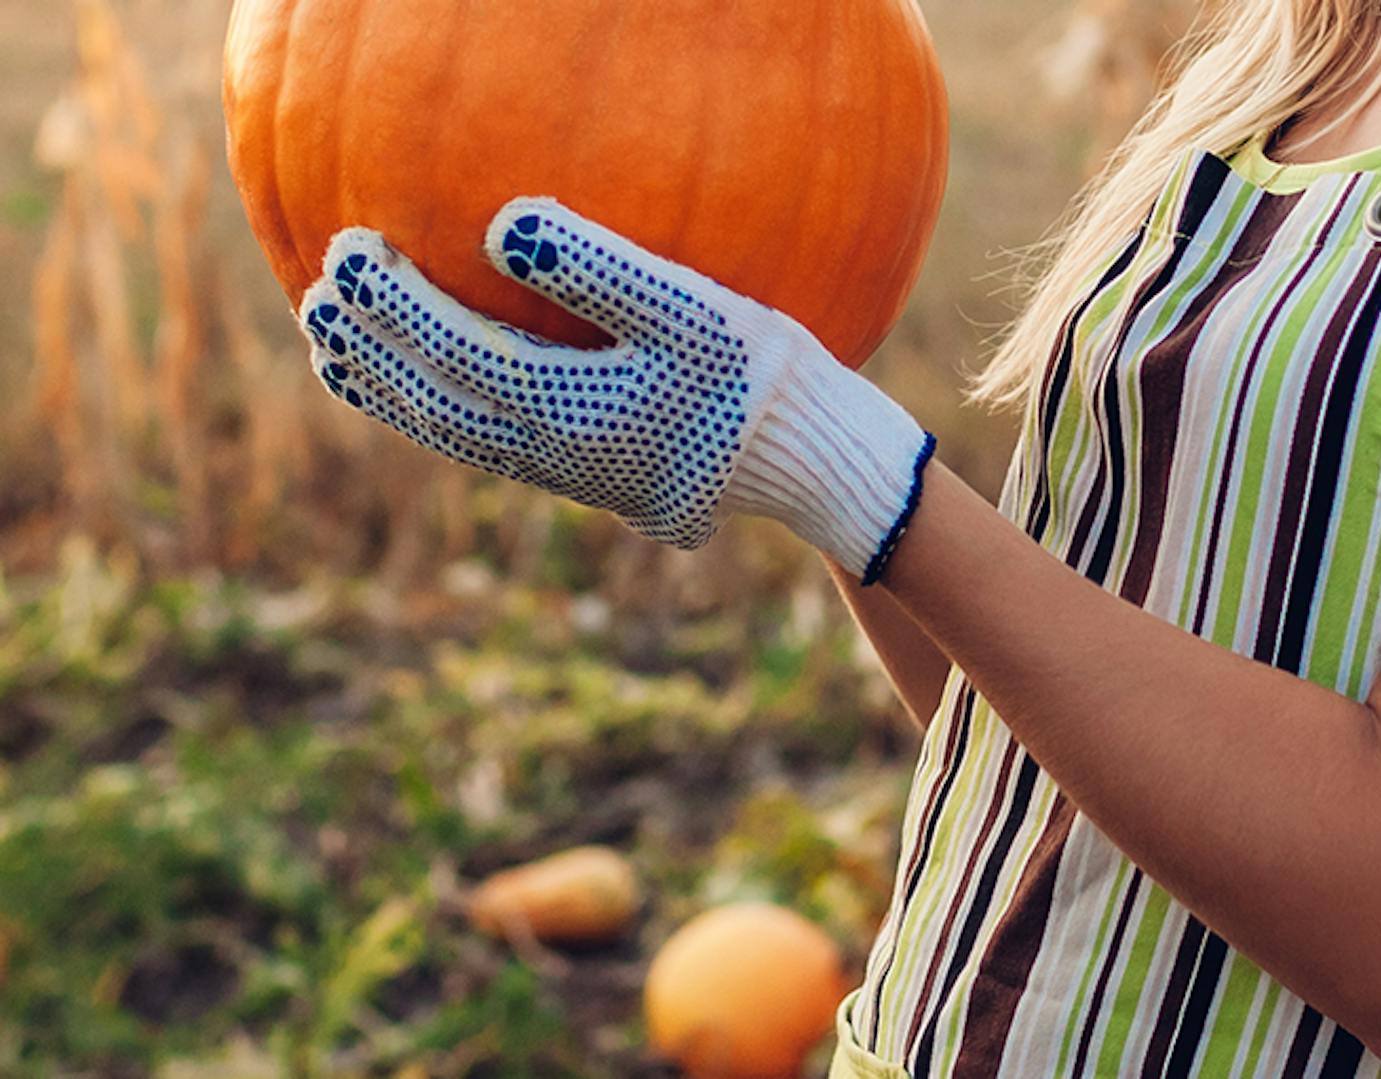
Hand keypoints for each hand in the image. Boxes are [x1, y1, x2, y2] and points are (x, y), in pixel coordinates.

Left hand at [297, 200, 936, 582]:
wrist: (812, 461)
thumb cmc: (760, 374)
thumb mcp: (693, 310)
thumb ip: (599, 268)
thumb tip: (501, 223)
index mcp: (570, 411)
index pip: (455, 354)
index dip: (393, 307)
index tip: (346, 249)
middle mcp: (554, 454)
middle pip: (436, 403)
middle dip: (371, 350)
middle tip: (316, 293)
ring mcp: (568, 473)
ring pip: (453, 435)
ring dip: (389, 392)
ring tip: (335, 348)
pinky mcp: (589, 475)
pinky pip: (487, 445)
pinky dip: (436, 413)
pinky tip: (424, 386)